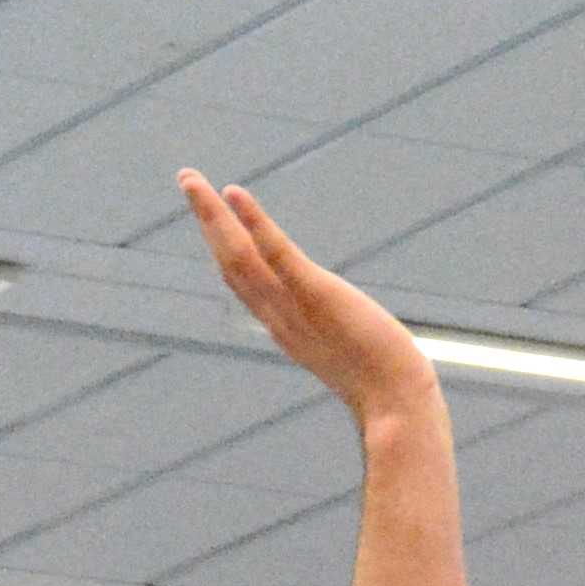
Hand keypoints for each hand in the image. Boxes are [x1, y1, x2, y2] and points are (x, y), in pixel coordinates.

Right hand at [181, 172, 438, 430]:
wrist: (397, 407)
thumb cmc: (385, 390)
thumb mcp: (350, 359)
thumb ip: (339, 344)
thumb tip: (349, 346)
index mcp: (284, 328)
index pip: (242, 280)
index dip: (221, 245)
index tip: (210, 215)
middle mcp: (277, 316)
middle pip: (229, 262)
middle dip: (207, 220)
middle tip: (186, 178)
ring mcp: (293, 306)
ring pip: (239, 256)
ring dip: (213, 215)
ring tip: (191, 179)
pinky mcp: (317, 295)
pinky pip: (278, 255)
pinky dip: (255, 223)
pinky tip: (234, 193)